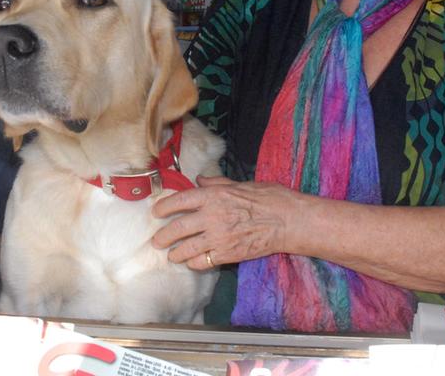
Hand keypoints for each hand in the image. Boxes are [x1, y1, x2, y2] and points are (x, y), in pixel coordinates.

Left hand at [152, 176, 295, 269]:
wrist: (288, 221)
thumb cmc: (269, 198)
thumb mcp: (241, 184)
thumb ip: (217, 183)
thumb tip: (200, 180)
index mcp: (214, 195)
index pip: (179, 200)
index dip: (164, 207)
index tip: (156, 212)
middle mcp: (211, 216)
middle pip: (177, 228)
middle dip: (163, 236)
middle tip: (157, 241)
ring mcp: (218, 237)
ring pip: (186, 249)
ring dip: (175, 253)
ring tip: (172, 255)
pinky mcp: (227, 254)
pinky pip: (202, 262)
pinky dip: (194, 263)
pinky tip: (192, 262)